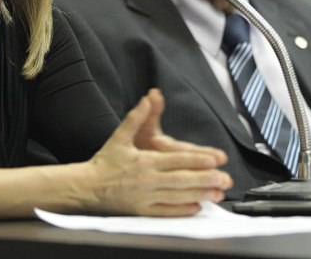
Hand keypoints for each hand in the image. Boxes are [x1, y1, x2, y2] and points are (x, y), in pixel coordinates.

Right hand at [83, 89, 232, 216]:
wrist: (86, 186)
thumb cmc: (105, 162)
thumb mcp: (119, 137)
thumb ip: (136, 118)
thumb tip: (147, 99)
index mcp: (144, 161)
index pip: (175, 160)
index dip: (196, 161)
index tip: (214, 160)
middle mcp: (147, 180)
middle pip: (181, 180)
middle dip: (205, 179)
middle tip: (224, 178)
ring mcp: (145, 197)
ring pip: (177, 197)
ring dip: (199, 196)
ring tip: (216, 194)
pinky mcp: (142, 211)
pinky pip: (166, 212)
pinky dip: (182, 210)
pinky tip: (196, 207)